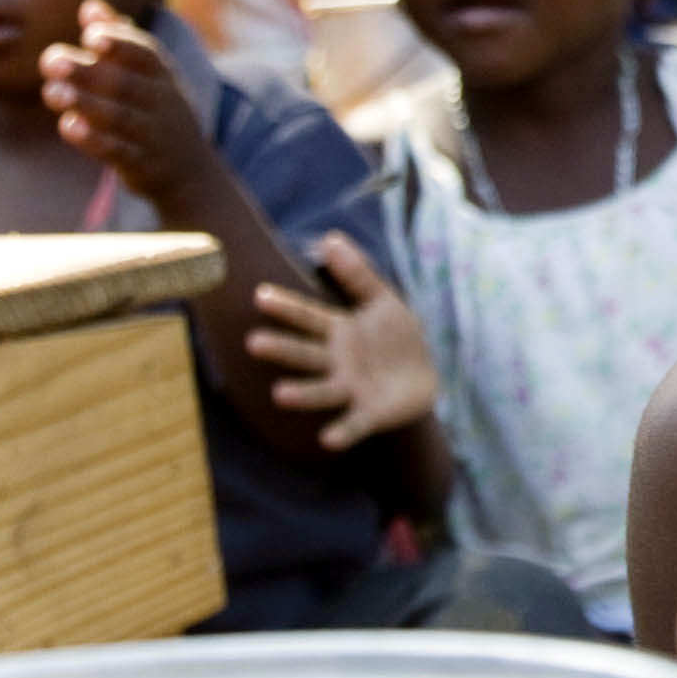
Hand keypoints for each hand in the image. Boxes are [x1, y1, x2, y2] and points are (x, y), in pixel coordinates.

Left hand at [40, 0, 216, 208]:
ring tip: (51, 92)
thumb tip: (89, 6)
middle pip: (124, 84)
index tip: (90, 36)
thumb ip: (120, 39)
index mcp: (162, 75)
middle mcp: (161, 102)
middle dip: (87, 72)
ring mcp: (152, 135)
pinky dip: (93, 140)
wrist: (191, 172)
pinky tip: (67, 126)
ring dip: (84, 103)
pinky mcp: (141, 165)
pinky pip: (118, 151)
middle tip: (51, 61)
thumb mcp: (150, 75)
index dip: (120, 43)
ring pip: (119, 117)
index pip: (145, 54)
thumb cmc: (157, 110)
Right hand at [247, 234, 440, 450]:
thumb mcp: (382, 300)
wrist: (423, 377)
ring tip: (280, 394)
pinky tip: (328, 439)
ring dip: (302, 393)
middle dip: (282, 349)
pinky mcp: (369, 414)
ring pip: (322, 390)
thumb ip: (358, 273)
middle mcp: (337, 362)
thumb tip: (330, 238)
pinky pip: (354, 424)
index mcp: (339, 330)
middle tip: (253, 343)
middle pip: (307, 354)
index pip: (309, 317)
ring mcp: (351, 389)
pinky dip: (342, 431)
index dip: (287, 307)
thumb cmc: (395, 336)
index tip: (261, 296)